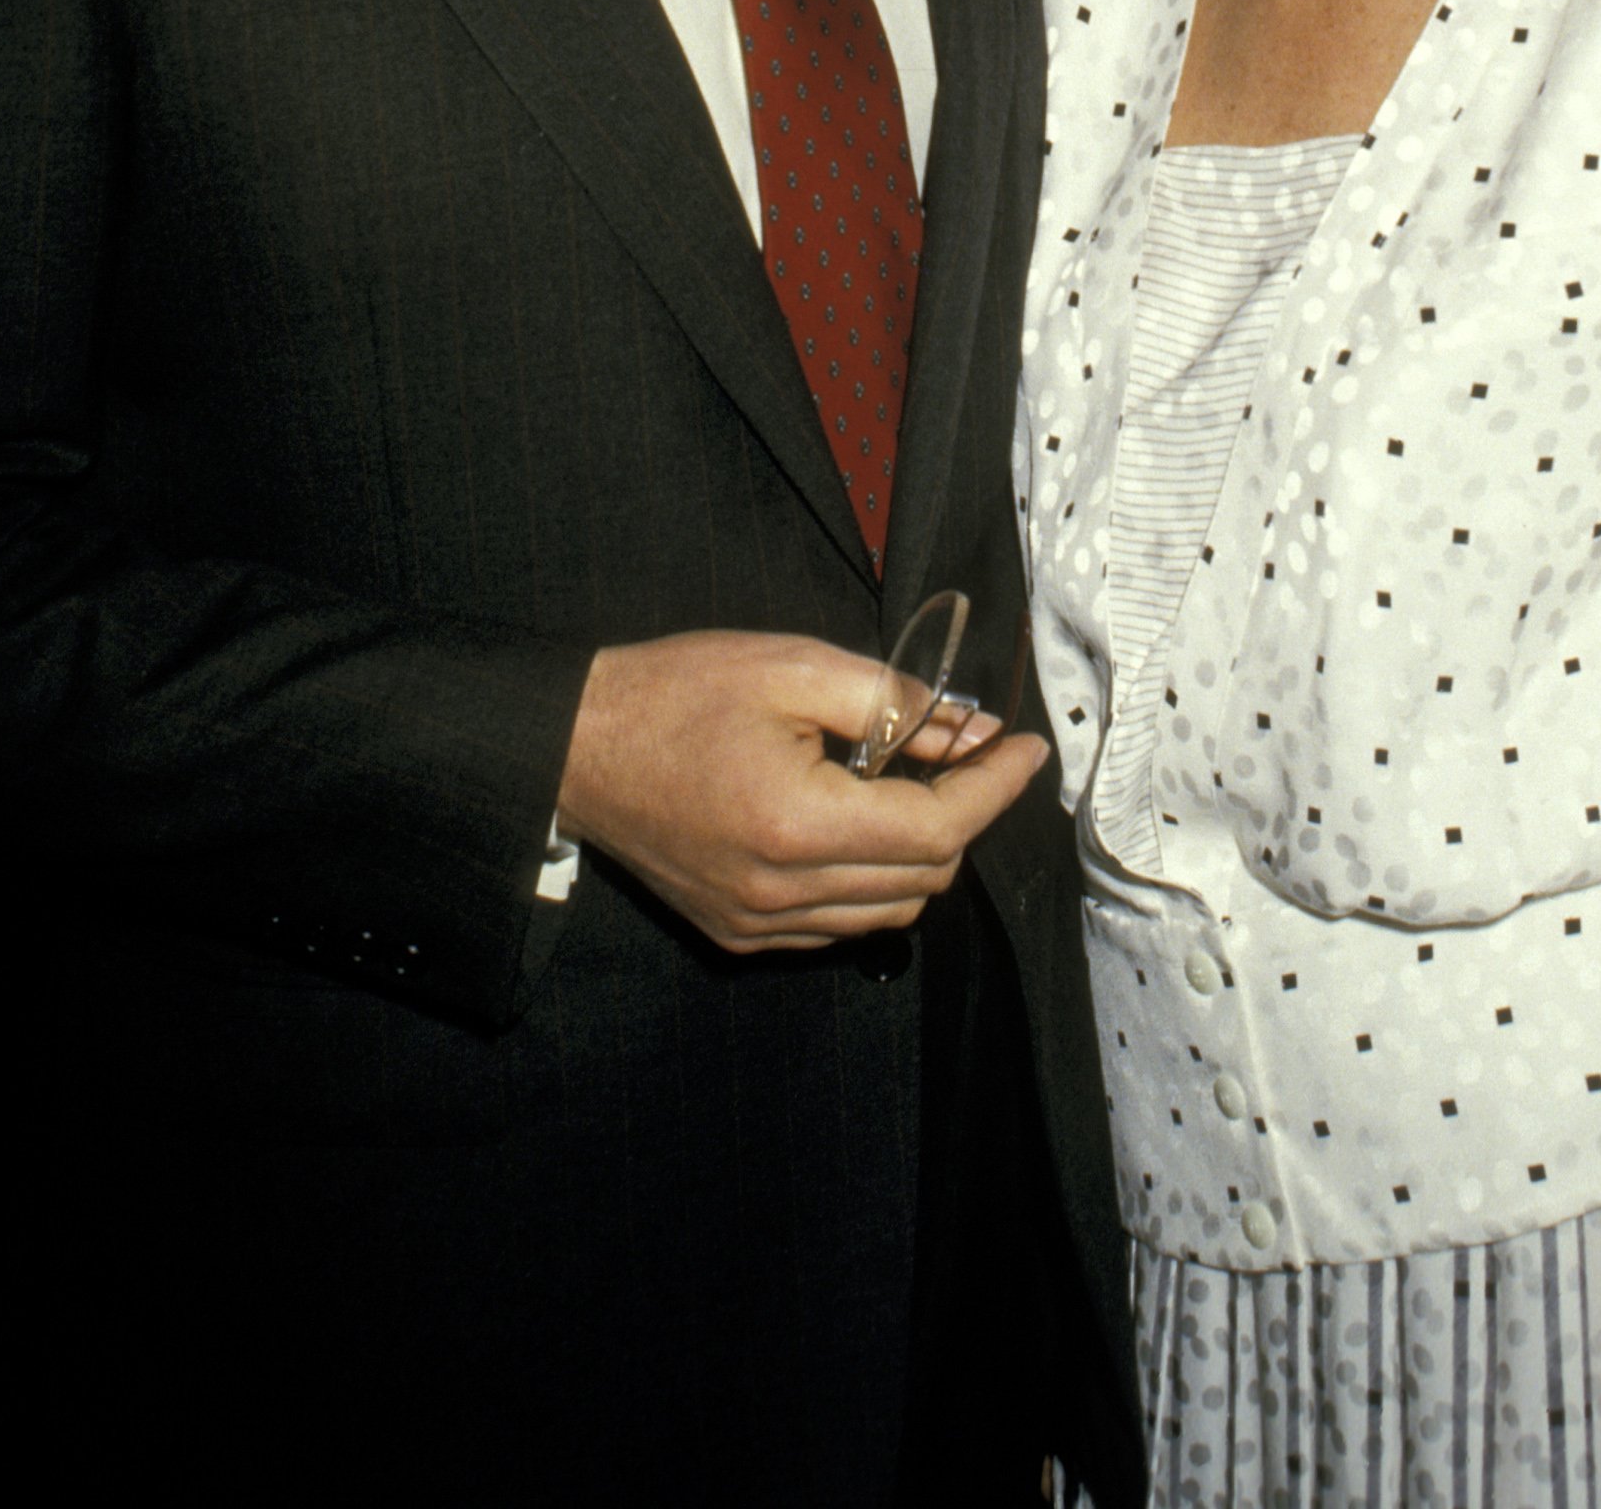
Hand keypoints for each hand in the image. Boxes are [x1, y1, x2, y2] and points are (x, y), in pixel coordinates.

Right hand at [554, 630, 1049, 953]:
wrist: (574, 747)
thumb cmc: (676, 693)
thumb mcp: (790, 665)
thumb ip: (890, 699)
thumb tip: (972, 728)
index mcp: (798, 825)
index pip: (938, 829)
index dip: (995, 788)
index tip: (1025, 748)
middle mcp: (782, 894)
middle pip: (924, 878)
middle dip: (963, 815)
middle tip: (966, 753)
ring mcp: (758, 925)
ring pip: (889, 911)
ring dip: (919, 853)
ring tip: (910, 784)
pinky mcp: (738, 934)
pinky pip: (839, 924)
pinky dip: (869, 880)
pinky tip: (855, 822)